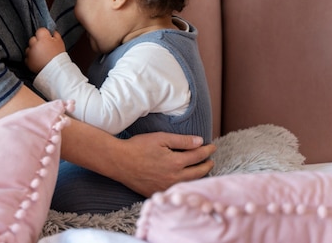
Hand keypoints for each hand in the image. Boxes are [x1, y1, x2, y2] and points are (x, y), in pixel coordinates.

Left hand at [25, 27, 66, 72]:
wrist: (56, 71)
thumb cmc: (59, 57)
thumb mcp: (60, 42)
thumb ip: (55, 34)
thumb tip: (51, 31)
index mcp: (43, 39)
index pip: (40, 30)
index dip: (43, 34)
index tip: (46, 38)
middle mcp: (35, 44)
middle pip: (32, 39)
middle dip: (37, 42)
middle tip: (44, 48)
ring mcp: (30, 53)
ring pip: (28, 48)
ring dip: (33, 50)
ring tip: (41, 55)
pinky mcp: (28, 61)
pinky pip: (27, 57)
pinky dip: (31, 58)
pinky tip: (38, 60)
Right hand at [61, 121, 215, 197]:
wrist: (118, 161)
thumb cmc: (138, 147)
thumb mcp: (160, 138)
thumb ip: (182, 141)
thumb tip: (200, 142)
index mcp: (176, 163)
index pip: (198, 156)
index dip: (207, 150)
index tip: (212, 146)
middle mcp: (174, 178)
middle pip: (199, 173)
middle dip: (207, 165)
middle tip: (211, 160)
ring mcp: (167, 187)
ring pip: (190, 183)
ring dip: (199, 176)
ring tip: (203, 170)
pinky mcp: (158, 192)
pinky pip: (177, 189)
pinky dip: (186, 184)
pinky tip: (185, 180)